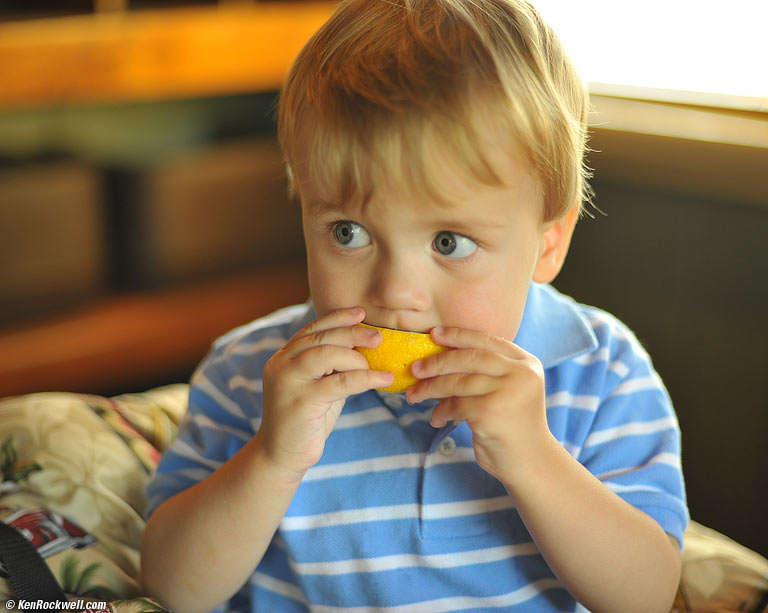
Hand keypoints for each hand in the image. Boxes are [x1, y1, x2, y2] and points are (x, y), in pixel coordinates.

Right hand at [260, 307, 393, 480]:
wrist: (281, 457)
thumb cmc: (306, 420)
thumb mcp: (319, 386)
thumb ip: (332, 367)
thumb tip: (364, 347)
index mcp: (283, 358)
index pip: (312, 329)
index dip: (337, 318)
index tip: (360, 313)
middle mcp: (280, 365)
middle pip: (320, 338)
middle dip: (352, 333)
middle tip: (377, 337)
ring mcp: (287, 382)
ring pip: (326, 354)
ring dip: (357, 357)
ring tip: (377, 364)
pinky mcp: (300, 402)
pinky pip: (339, 382)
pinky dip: (366, 378)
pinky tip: (383, 379)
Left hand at [406, 326, 550, 482]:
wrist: (531, 461)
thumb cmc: (514, 424)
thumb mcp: (509, 389)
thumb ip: (488, 371)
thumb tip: (442, 354)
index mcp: (526, 363)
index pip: (487, 340)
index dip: (458, 335)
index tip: (435, 334)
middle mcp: (520, 374)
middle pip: (469, 358)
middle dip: (437, 362)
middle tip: (415, 369)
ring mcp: (506, 392)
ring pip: (457, 381)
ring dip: (430, 388)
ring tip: (414, 395)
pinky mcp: (490, 413)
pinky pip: (455, 405)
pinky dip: (441, 411)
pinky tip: (436, 418)